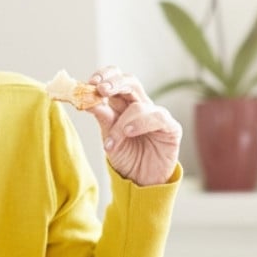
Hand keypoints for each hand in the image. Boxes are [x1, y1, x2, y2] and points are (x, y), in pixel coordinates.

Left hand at [84, 66, 181, 185]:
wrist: (142, 181)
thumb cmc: (126, 157)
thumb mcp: (109, 137)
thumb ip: (101, 117)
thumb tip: (85, 99)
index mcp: (122, 104)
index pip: (115, 79)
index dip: (104, 76)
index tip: (90, 81)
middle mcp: (140, 106)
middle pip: (130, 82)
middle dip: (114, 83)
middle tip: (100, 89)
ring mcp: (156, 115)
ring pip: (140, 104)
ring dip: (122, 121)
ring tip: (112, 141)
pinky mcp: (171, 128)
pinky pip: (158, 117)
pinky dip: (140, 123)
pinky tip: (129, 132)